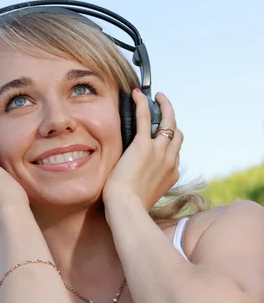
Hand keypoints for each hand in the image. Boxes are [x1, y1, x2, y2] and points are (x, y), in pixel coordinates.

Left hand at [102, 90, 182, 210]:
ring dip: (165, 106)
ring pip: (169, 121)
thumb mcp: (145, 196)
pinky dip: (143, 104)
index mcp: (171, 174)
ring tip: (158, 97)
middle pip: (177, 134)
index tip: (162, 135)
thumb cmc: (129, 208)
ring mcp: (159, 151)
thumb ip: (146, 185)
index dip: (170, 141)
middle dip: (172, 120)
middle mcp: (169, 160)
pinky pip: (145, 117)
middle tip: (164, 109)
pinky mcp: (143, 145)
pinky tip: (137, 94)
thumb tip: (136, 183)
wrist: (126, 208)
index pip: (175, 152)